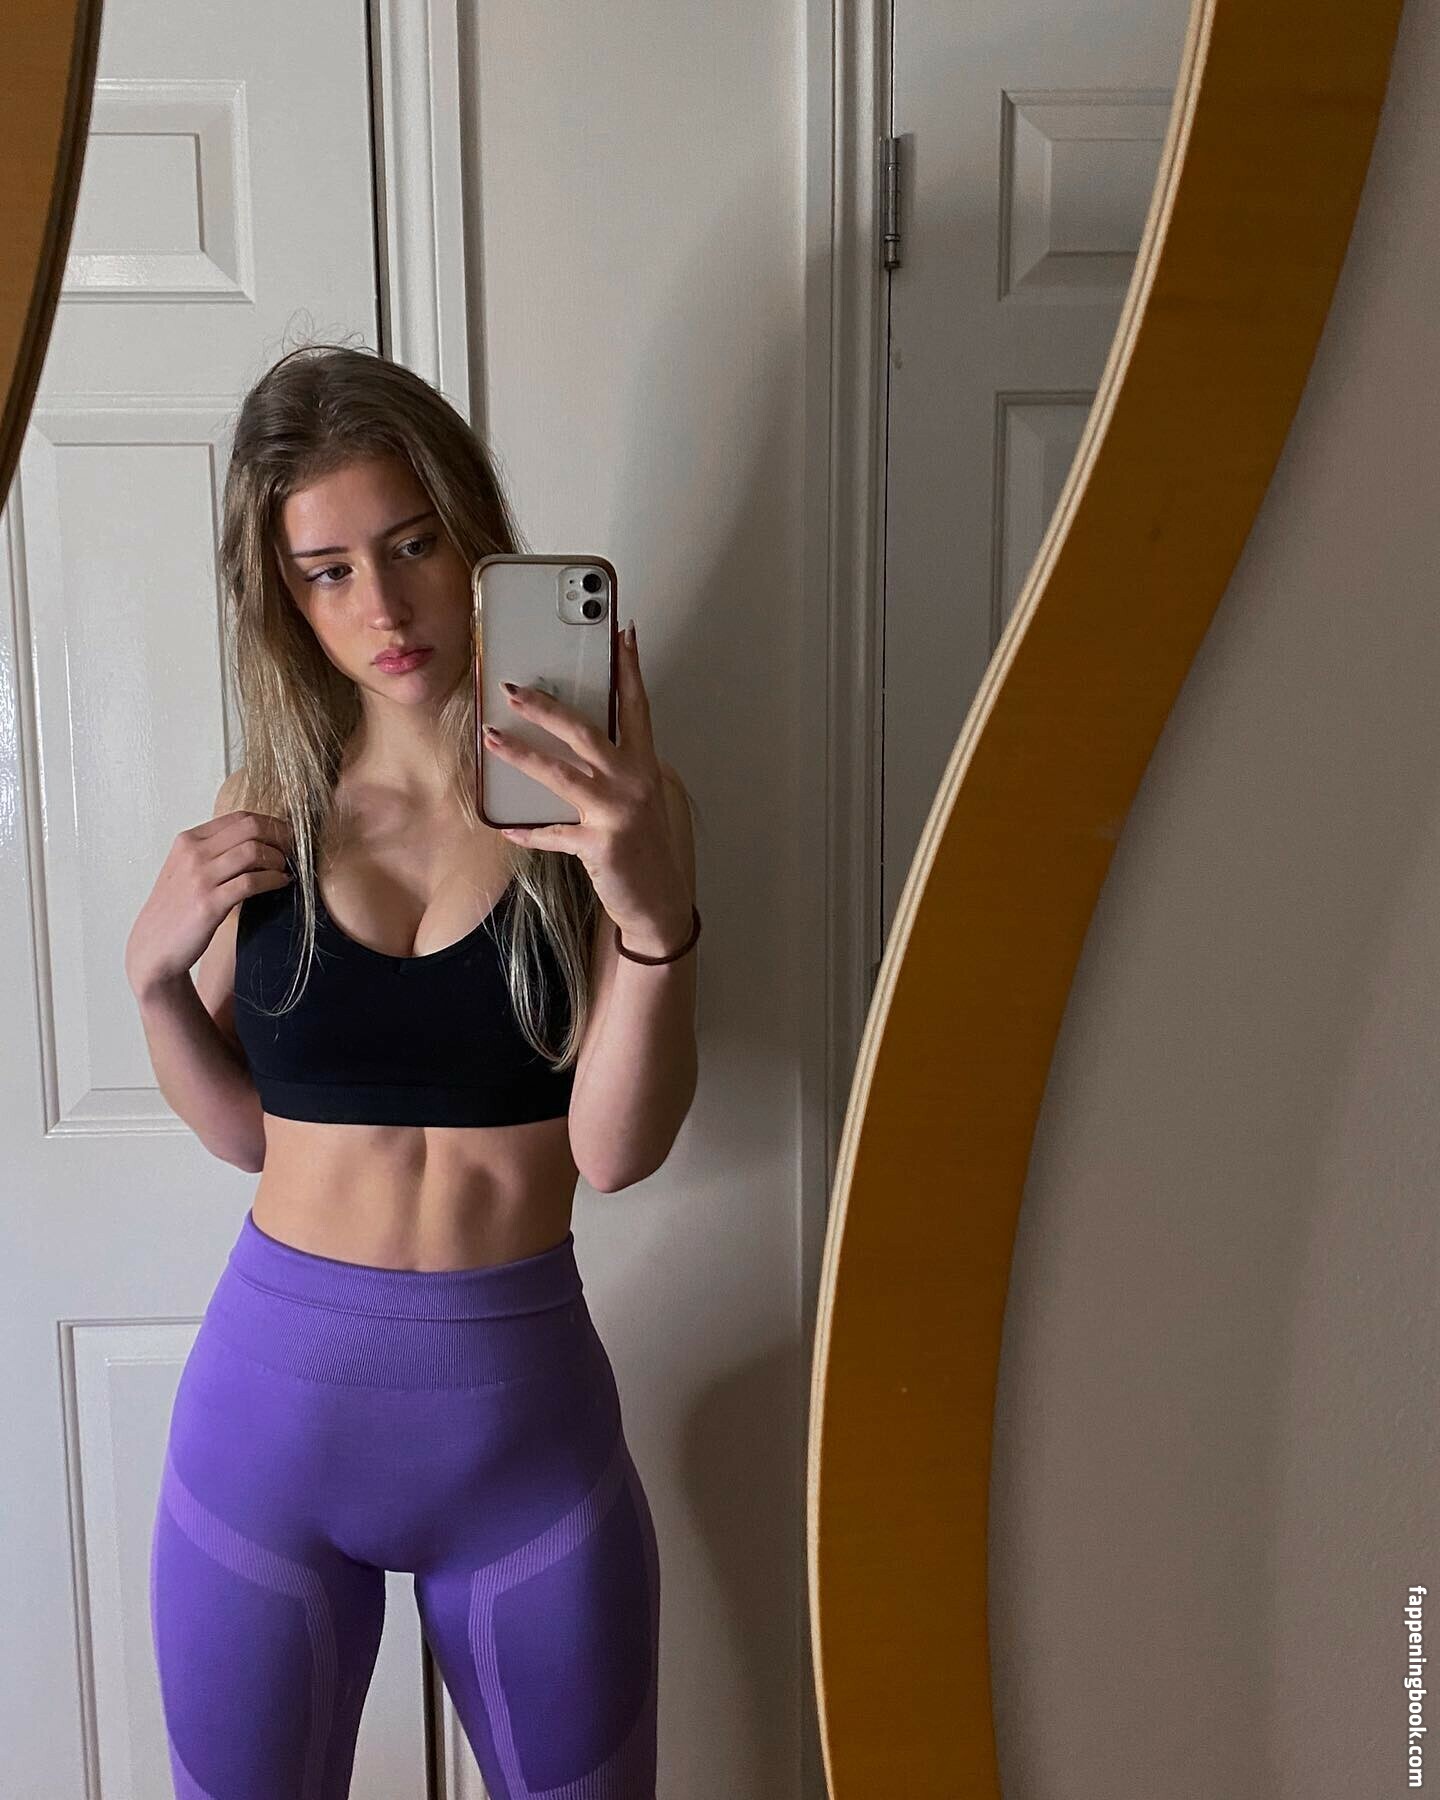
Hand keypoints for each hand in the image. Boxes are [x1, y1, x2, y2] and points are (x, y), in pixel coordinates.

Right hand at [125, 809, 294, 996]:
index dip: (271, 823)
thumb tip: (259, 840)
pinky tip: (281, 883)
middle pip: (250, 828)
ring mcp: (199, 878)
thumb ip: (215, 851)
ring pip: (253, 851)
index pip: (240, 817)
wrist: (154, 946)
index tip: (288, 835)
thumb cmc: (177, 909)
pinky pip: (251, 882)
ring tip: (285, 869)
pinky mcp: (209, 904)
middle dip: (281, 836)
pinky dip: (274, 879)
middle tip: (295, 850)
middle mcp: (193, 854)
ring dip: (278, 859)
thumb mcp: (188, 869)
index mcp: (188, 840)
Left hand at [481, 619, 690, 942]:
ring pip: (561, 775)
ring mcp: (616, 814)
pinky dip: (526, 831)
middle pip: (586, 733)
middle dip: (548, 708)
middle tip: (514, 690)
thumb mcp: (638, 796)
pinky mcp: (599, 845)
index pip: (636, 706)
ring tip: (490, 739)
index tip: (621, 631)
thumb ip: (614, 765)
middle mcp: (633, 783)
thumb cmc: (642, 843)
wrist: (657, 899)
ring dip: (521, 755)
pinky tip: (504, 825)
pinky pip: (552, 834)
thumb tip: (574, 737)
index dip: (629, 668)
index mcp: (644, 765)